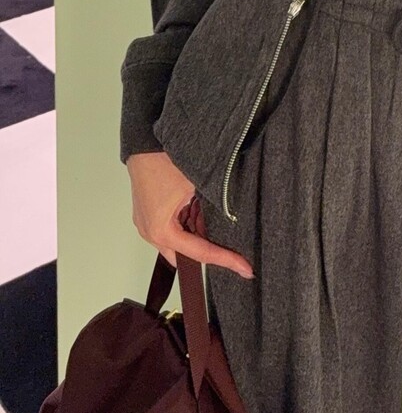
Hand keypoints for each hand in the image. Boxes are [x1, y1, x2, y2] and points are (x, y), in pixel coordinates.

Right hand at [127, 151, 253, 278]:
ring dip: (197, 236)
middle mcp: (150, 233)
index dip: (226, 260)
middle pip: (186, 256)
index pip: (200, 253)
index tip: (244, 268)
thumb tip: (233, 219)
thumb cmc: (165, 162)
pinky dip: (187, 226)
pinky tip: (200, 214)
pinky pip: (171, 229)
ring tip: (217, 225)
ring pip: (179, 243)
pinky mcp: (148, 215)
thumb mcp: (197, 188)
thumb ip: (213, 209)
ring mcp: (146, 225)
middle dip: (209, 252)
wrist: (145, 144)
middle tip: (234, 251)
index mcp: (162, 231)